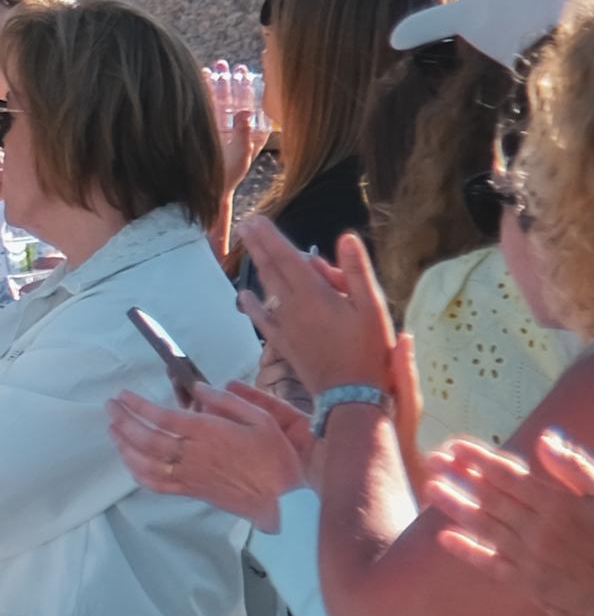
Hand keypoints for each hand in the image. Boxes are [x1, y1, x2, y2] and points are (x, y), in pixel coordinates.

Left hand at [106, 377, 315, 525]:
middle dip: (123, 421)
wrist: (283, 499)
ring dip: (124, 445)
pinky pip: (156, 484)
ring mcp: (190, 475)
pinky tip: (129, 460)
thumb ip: (228, 401)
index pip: (163, 417)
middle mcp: (194, 455)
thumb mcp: (261, 419)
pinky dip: (137, 472)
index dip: (137, 406)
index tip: (123, 395)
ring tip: (112, 429)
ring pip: (145, 462)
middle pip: (147, 439)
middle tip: (109, 407)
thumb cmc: (275, 457)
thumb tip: (199, 387)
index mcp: (209, 433)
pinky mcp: (191, 492)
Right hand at [207, 60, 267, 188]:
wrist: (207, 190)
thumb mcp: (240, 157)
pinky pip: (205, 110)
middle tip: (228, 64)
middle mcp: (234, 128)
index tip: (245, 72)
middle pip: (233, 99)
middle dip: (231, 81)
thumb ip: (244, 134)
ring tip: (214, 66)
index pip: (249, 105)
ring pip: (218, 101)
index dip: (247, 88)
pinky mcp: (205, 130)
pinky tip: (200, 80)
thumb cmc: (227, 176)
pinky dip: (203, 94)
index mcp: (249, 133)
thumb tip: (246, 111)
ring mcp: (218, 128)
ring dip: (216, 84)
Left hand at [235, 217, 400, 399]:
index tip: (256, 219)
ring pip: (268, 291)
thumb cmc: (368, 350)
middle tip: (245, 225)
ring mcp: (285, 326)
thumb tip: (345, 237)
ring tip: (250, 249)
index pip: (287, 257)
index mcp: (314, 295)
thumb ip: (355, 271)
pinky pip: (264, 320)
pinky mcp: (284, 344)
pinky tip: (243, 296)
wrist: (351, 395)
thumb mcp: (372, 307)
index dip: (270, 237)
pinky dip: (253, 306)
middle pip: (272, 269)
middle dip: (258, 245)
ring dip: (259, 267)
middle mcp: (293, 307)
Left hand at [428, 425, 593, 615]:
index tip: (455, 447)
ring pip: (484, 527)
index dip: (478, 459)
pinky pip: (491, 564)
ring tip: (431, 489)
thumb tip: (544, 438)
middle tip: (432, 460)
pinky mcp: (531, 583)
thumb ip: (575, 468)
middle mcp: (538, 529)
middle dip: (459, 476)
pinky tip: (445, 538)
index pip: (507, 475)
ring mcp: (532, 557)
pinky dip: (467, 551)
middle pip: (489, 497)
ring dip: (455, 506)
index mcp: (557, 504)